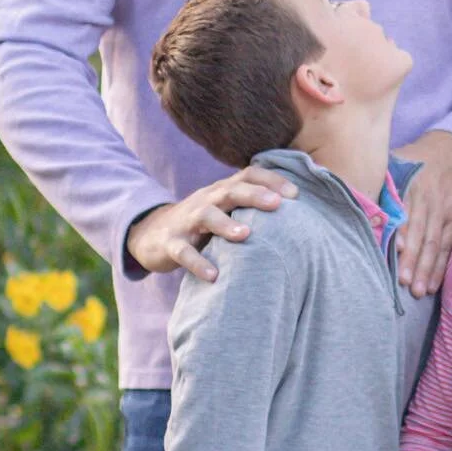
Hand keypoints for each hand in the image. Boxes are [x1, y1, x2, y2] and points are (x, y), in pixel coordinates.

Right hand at [126, 167, 296, 277]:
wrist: (151, 234)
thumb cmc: (201, 223)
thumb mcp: (225, 210)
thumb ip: (252, 207)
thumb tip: (300, 212)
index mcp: (222, 191)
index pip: (248, 175)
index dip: (272, 180)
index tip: (296, 194)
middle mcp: (206, 200)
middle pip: (230, 190)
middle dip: (254, 195)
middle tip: (277, 204)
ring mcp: (186, 221)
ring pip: (205, 215)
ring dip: (225, 224)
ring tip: (245, 235)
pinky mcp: (171, 244)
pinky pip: (183, 252)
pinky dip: (198, 263)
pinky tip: (213, 275)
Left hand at [393, 130, 451, 297]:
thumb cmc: (416, 159)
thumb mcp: (397, 160)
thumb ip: (378, 180)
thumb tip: (349, 194)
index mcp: (411, 186)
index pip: (405, 213)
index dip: (401, 233)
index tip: (393, 252)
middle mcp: (429, 201)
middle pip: (420, 233)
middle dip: (412, 259)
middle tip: (404, 282)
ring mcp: (444, 212)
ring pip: (435, 244)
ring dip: (427, 269)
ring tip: (419, 291)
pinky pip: (447, 246)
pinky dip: (441, 267)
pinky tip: (434, 284)